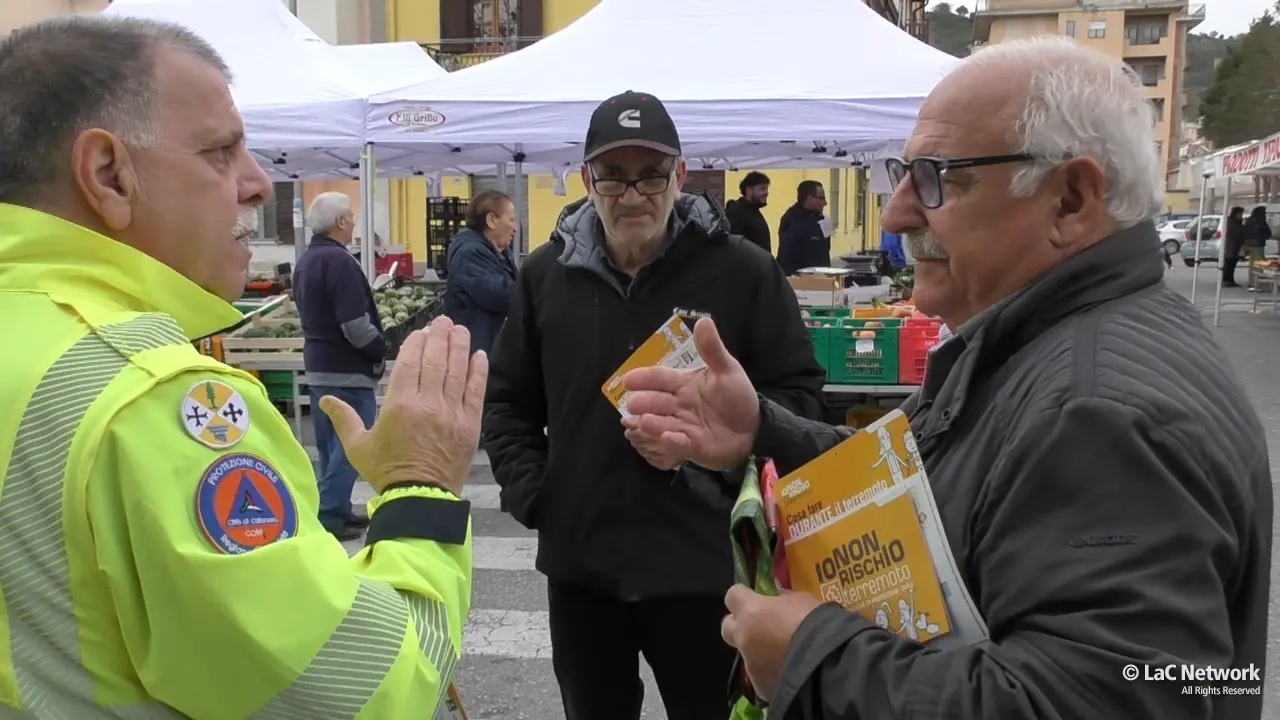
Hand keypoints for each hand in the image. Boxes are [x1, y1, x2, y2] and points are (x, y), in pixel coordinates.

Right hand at [321, 316, 488, 495]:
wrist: (419, 498)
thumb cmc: (386, 471)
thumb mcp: (358, 446)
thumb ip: (344, 418)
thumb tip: (324, 398)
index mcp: (399, 405)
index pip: (410, 363)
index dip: (417, 343)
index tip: (422, 332)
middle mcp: (427, 403)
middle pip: (435, 360)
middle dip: (440, 337)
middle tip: (444, 321)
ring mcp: (451, 412)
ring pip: (457, 370)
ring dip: (460, 346)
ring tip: (460, 329)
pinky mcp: (470, 424)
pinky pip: (476, 391)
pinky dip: (478, 371)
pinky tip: (480, 354)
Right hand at [621, 318, 758, 470]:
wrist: (754, 428)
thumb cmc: (736, 397)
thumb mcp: (727, 370)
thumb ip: (712, 349)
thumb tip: (703, 320)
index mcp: (683, 384)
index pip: (660, 378)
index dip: (644, 378)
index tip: (627, 380)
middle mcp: (678, 405)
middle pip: (656, 402)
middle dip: (643, 403)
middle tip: (632, 404)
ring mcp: (683, 426)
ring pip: (662, 423)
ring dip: (651, 423)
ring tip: (642, 421)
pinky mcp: (691, 445)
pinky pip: (679, 443)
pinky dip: (673, 441)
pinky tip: (667, 437)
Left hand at [721, 585, 822, 701]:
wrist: (827, 665)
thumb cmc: (816, 624)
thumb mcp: (802, 601)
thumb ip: (784, 599)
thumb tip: (778, 596)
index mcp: (751, 611)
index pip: (732, 595)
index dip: (743, 595)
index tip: (755, 596)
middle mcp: (744, 637)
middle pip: (727, 627)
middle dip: (740, 624)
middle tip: (760, 625)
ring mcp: (750, 664)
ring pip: (747, 654)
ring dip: (760, 651)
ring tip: (784, 654)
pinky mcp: (760, 687)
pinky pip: (761, 675)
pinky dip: (771, 672)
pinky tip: (790, 672)